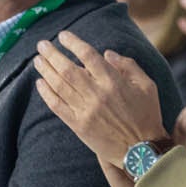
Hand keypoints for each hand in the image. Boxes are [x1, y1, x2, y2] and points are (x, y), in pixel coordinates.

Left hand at [33, 32, 169, 166]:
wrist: (141, 151)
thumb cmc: (146, 115)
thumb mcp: (147, 85)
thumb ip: (128, 65)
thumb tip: (107, 53)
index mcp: (113, 81)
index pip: (88, 56)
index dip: (73, 43)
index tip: (63, 35)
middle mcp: (97, 94)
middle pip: (68, 69)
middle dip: (52, 54)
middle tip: (42, 45)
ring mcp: (86, 111)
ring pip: (60, 86)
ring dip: (46, 71)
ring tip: (38, 60)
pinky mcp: (79, 126)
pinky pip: (58, 106)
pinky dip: (47, 94)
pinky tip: (40, 84)